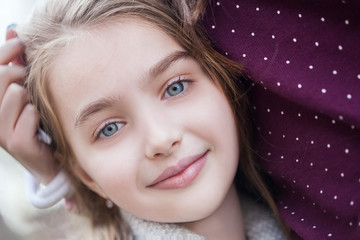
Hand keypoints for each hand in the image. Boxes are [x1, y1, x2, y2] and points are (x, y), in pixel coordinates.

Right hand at [0, 26, 57, 183]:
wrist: (48, 157)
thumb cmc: (35, 119)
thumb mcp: (24, 88)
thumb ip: (15, 62)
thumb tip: (13, 28)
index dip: (4, 51)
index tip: (19, 42)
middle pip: (2, 77)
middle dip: (20, 72)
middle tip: (28, 81)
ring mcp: (0, 131)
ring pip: (16, 93)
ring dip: (30, 97)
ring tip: (32, 107)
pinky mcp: (16, 143)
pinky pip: (30, 113)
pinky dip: (38, 114)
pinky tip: (38, 123)